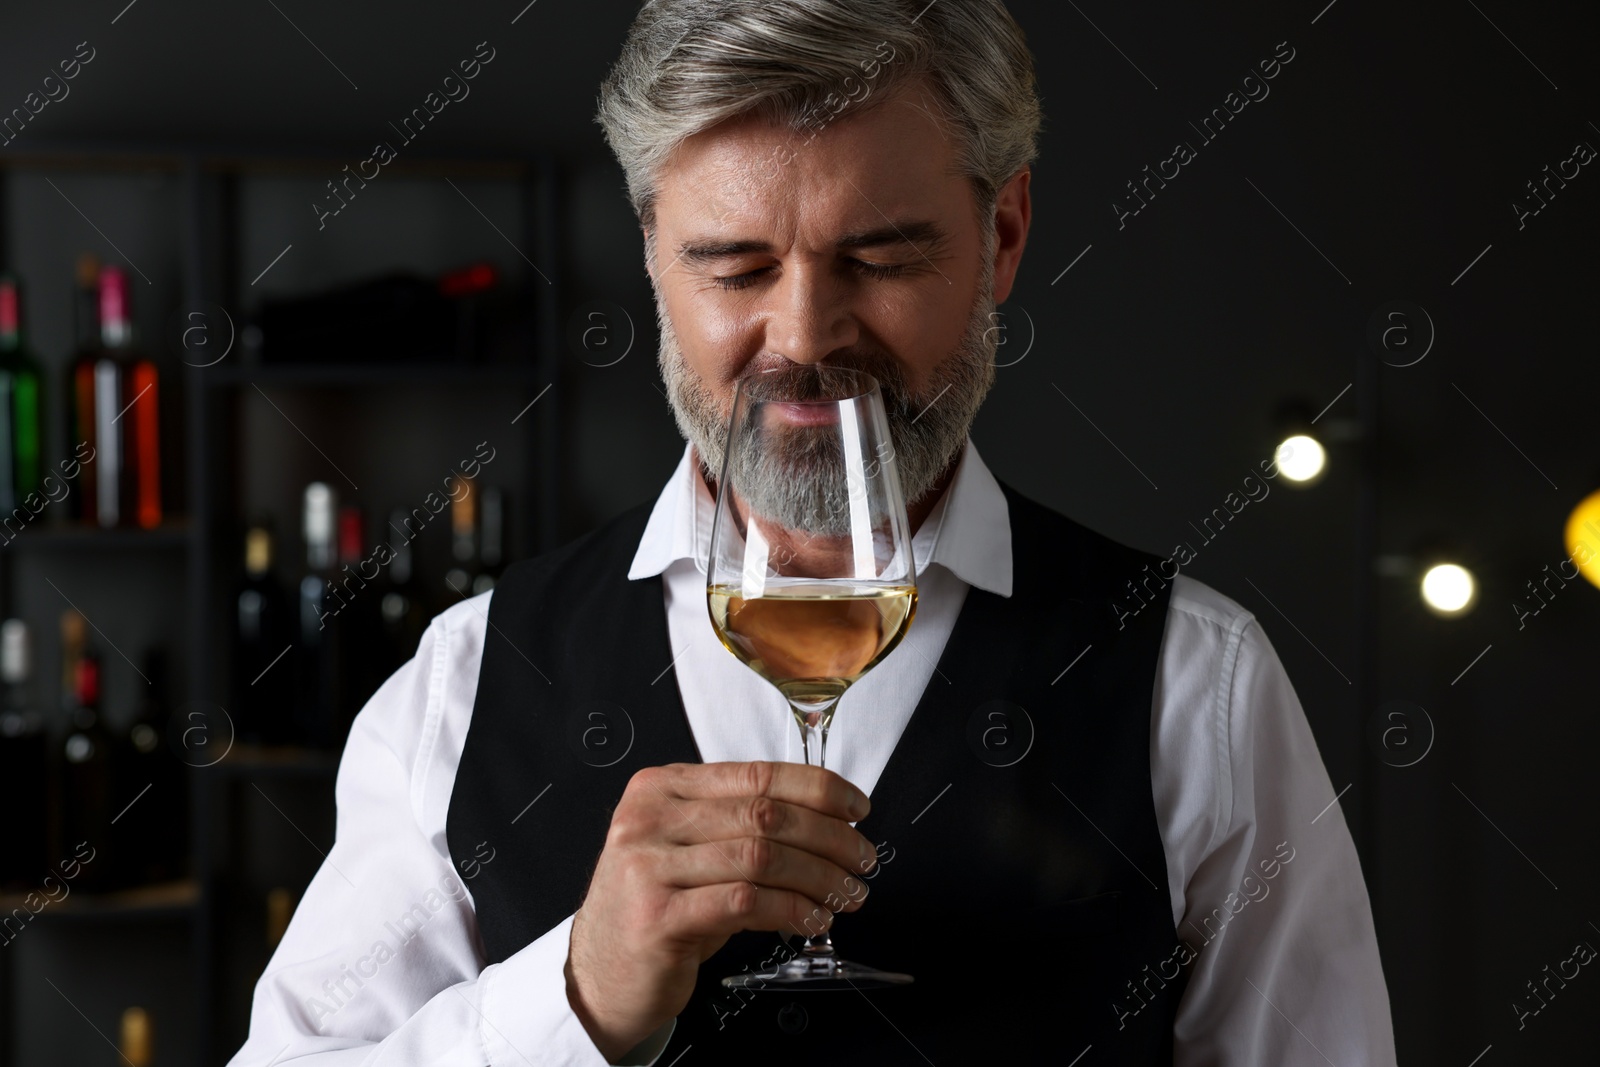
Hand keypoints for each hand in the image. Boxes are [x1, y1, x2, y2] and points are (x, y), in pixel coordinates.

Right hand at [565, 761, 874, 1060]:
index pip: (756, 774)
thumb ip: (737, 824)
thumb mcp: (689, 850)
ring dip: (818, 876)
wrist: (600, 974)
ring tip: (845, 894)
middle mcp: (649, 819)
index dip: (817, 788)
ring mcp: (648, 866)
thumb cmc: (657, 908)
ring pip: (760, 856)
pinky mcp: (657, 917)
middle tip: (861, 859)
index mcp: (661, 788)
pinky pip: (745, 903)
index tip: (856, 808)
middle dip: (828, 836)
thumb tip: (825, 816)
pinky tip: (812, 920)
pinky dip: (792, 910)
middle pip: (764, 814)